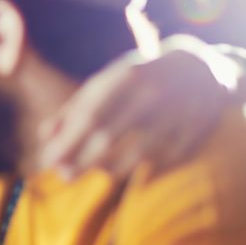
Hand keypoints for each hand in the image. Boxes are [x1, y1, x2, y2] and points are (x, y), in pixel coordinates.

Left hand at [38, 37, 238, 181]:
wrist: (201, 67)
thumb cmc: (139, 78)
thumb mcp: (106, 83)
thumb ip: (73, 108)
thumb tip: (44, 135)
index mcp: (126, 77)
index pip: (89, 116)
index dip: (67, 142)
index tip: (49, 161)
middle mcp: (152, 94)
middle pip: (109, 138)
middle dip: (82, 161)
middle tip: (64, 176)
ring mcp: (177, 114)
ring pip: (137, 155)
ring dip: (111, 169)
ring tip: (97, 171)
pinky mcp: (196, 131)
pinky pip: (165, 161)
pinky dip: (146, 171)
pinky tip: (132, 174)